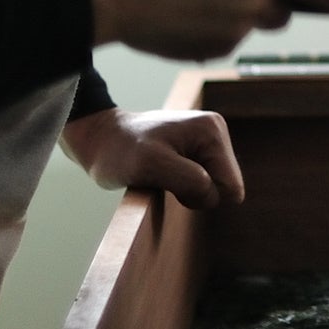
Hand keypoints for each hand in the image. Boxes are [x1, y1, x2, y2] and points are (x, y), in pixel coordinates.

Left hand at [61, 106, 244, 209]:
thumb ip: (190, 180)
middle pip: (223, 187)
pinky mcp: (196, 152)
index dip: (199, 195)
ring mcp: (206, 142)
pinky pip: (201, 183)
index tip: (170, 179)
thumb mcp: (152, 166)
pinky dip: (181, 186)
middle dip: (194, 192)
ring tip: (160, 173)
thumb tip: (216, 196)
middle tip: (162, 176)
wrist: (99, 139)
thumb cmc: (120, 152)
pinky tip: (162, 172)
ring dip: (185, 190)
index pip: (229, 187)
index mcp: (212, 131)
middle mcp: (216, 132)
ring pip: (212, 188)